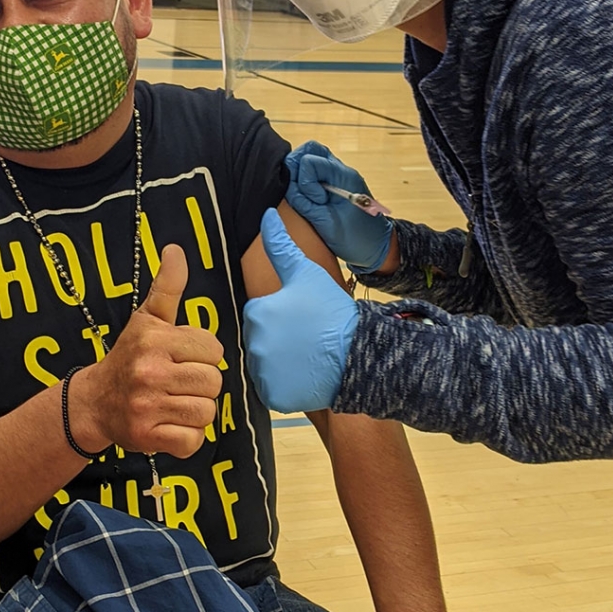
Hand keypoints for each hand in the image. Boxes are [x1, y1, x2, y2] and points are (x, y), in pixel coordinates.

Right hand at [71, 244, 222, 456]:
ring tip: (174, 403)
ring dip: (195, 411)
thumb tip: (176, 249)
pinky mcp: (147, 437)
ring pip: (206, 412)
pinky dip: (187, 438)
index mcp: (154, 339)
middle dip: (201, 384)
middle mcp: (149, 371)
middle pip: (213, 382)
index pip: (213, 349)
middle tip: (178, 383)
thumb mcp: (147, 318)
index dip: (202, 355)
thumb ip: (167, 285)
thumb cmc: (129, 357)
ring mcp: (147, 406)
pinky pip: (193, 441)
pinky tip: (170, 425)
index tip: (181, 357)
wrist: (93, 402)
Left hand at [242, 209, 357, 412]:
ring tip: (307, 357)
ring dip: (281, 363)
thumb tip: (267, 215)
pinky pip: (273, 389)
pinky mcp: (274, 396)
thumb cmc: (333, 312)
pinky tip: (305, 375)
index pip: (259, 314)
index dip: (281, 315)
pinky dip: (286, 386)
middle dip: (279, 340)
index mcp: (256, 312)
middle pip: (260, 340)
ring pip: (265, 366)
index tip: (301, 318)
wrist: (359, 355)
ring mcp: (263, 373)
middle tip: (306, 338)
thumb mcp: (306, 273)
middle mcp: (253, 343)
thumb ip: (280, 245)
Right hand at [286, 140, 392, 272]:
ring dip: (301, 175)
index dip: (304, 181)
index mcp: (343, 176)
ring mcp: (338, 175)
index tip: (316, 201)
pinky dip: (306, 181)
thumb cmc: (357, 239)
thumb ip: (305, 203)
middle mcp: (341, 170)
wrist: (377, 248)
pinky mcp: (334, 183)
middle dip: (297, 168)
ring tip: (307, 198)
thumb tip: (287, 187)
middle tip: (301, 193)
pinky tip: (310, 200)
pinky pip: (315, 171)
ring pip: (311, 158)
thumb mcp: (327, 224)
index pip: (310, 160)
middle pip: (310, 149)